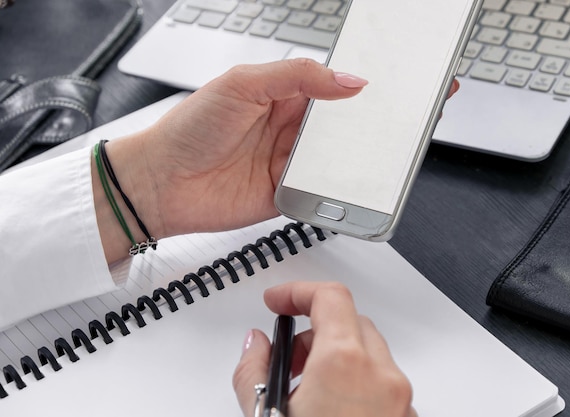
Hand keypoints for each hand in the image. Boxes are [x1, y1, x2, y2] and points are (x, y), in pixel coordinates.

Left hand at [99, 59, 366, 260]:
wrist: (161, 183)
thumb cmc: (190, 128)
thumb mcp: (243, 83)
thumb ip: (297, 76)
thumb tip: (347, 80)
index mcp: (278, 96)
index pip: (325, 89)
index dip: (348, 90)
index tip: (374, 92)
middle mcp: (284, 129)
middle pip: (334, 127)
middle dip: (355, 127)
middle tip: (381, 126)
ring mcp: (285, 163)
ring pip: (331, 160)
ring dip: (345, 160)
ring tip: (367, 155)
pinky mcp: (284, 194)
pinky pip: (317, 191)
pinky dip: (330, 190)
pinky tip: (341, 185)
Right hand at [232, 282, 416, 416]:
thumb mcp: (263, 412)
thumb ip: (253, 370)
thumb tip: (256, 345)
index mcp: (345, 364)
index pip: (329, 296)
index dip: (297, 291)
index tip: (278, 301)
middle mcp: (382, 377)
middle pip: (352, 324)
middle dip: (316, 332)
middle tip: (289, 358)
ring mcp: (401, 401)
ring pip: (370, 355)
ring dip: (338, 359)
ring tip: (308, 393)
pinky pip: (383, 385)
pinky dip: (358, 385)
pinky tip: (333, 411)